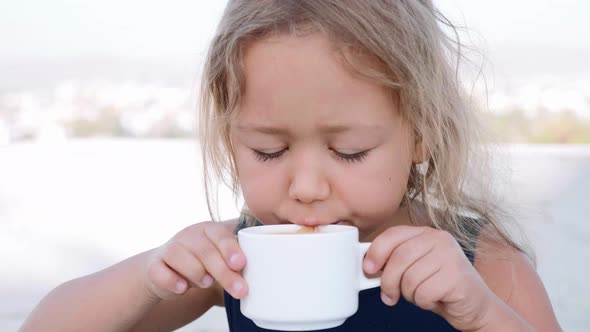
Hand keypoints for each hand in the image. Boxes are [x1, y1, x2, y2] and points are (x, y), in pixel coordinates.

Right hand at [144, 221, 247, 300]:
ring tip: (206, 283)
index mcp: (209, 229)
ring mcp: (170, 248)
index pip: (221, 235)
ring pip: (181, 257)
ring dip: (197, 273)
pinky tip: (182, 287)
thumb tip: (259, 273)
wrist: (167, 271)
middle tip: (239, 289)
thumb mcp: (220, 260)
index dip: (231, 249)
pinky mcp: (154, 265)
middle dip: (223, 272)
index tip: (241, 264)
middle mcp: (189, 235)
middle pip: (205, 251)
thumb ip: (234, 262)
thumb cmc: (202, 264)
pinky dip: (172, 281)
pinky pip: (161, 272)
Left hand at [363, 225, 495, 330]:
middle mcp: (440, 240)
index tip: (368, 268)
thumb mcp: (416, 267)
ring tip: (420, 294)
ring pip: (409, 278)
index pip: (394, 234)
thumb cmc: (441, 286)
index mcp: (427, 233)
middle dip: (388, 280)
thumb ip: (396, 260)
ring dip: (408, 294)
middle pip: (399, 257)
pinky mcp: (456, 277)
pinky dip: (423, 302)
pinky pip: (423, 293)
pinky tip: (434, 299)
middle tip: (389, 295)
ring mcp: (450, 257)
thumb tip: (369, 265)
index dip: (376, 251)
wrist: (476, 306)